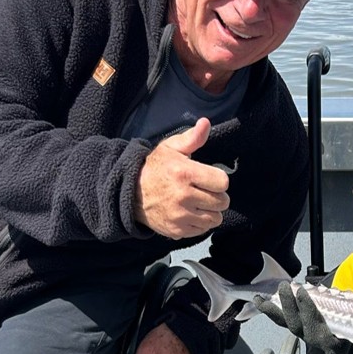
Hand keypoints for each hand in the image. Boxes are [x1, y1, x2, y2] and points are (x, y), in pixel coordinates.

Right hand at [135, 118, 230, 238]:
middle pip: (222, 202)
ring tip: (199, 202)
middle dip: (217, 195)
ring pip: (215, 218)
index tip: (209, 178)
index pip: (222, 182)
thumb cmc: (155, 167)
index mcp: (184, 173)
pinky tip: (191, 212)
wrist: (130, 192)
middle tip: (205, 190)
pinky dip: (200, 223)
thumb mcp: (171, 148)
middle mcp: (183, 196)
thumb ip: (192, 137)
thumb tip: (206, 123)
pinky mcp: (176, 230)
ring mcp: (179, 216)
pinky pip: (203, 230)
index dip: (218, 179)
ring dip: (211, 211)